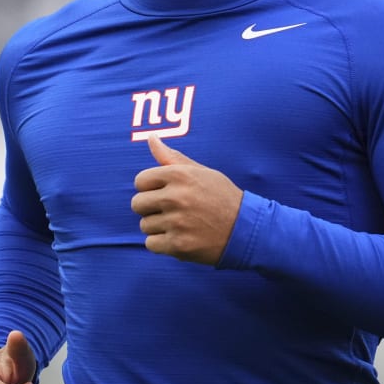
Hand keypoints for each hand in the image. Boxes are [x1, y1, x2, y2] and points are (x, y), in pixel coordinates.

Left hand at [131, 135, 241, 264]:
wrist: (246, 229)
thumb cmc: (221, 197)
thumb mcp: (200, 172)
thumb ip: (172, 158)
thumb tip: (151, 137)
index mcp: (179, 174)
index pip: (140, 181)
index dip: (151, 188)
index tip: (165, 193)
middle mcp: (175, 197)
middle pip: (137, 204)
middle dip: (151, 208)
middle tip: (172, 211)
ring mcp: (176, 222)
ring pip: (145, 225)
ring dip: (158, 227)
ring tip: (181, 225)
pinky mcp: (178, 245)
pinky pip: (151, 244)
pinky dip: (163, 244)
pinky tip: (180, 238)